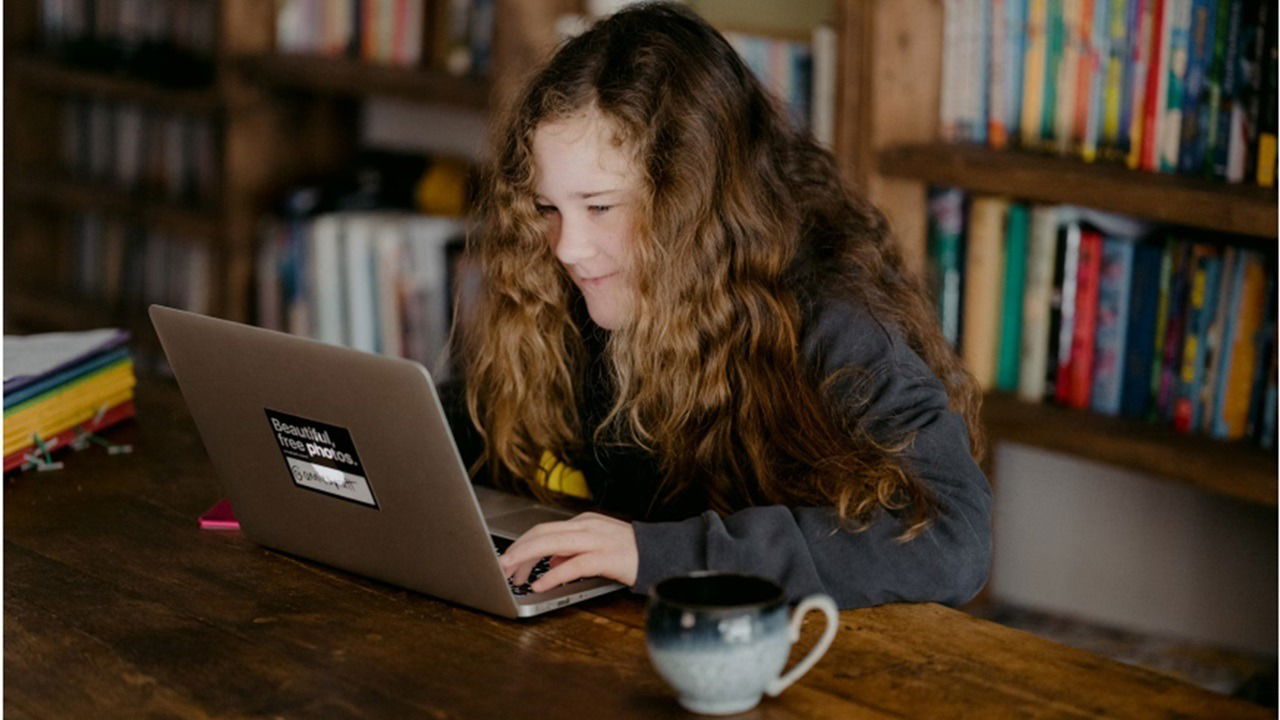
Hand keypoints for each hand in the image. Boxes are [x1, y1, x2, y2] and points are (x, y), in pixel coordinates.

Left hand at [497, 512, 637, 592]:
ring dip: (527, 559)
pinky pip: (572, 565)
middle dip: (517, 550)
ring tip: (512, 574)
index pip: (543, 530)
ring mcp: (596, 540)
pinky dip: (552, 575)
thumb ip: (572, 551)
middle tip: (501, 567)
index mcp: (583, 523)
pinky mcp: (605, 557)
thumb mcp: (596, 547)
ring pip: (551, 544)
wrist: (661, 554)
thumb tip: (550, 560)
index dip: (521, 546)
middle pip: (541, 534)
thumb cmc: (630, 553)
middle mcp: (586, 527)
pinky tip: (540, 584)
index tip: (507, 561)